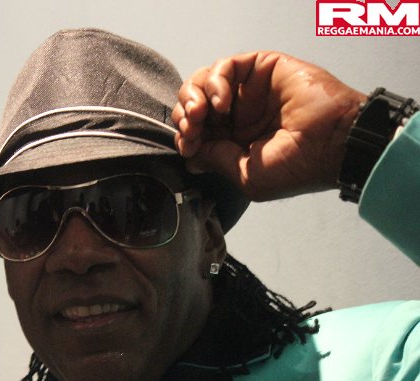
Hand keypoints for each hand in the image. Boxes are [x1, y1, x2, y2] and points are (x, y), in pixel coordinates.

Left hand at [172, 51, 365, 200]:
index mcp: (234, 140)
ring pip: (204, 82)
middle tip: (192, 127)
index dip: (185, 135)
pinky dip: (215, 82)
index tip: (189, 145)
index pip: (195, 130)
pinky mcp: (262, 68)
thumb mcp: (246, 174)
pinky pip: (226, 67)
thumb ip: (215, 159)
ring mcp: (249, 90)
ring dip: (194, 96)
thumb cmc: (298, 167)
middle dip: (185, 115)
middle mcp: (239, 114)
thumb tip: (189, 154)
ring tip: (201, 113)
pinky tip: (222, 102)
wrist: (334, 144)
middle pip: (194, 103)